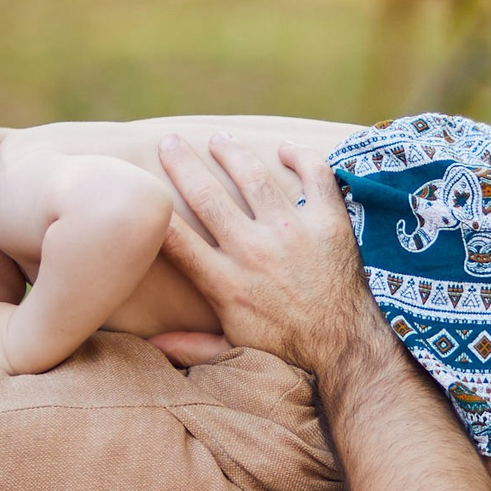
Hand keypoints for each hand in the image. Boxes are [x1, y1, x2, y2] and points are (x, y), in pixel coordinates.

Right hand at [155, 134, 377, 374]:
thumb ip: (190, 345)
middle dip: (182, 164)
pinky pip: (314, 176)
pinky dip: (299, 157)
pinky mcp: (327, 223)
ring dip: (232, 153)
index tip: (144, 192)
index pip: (175, 238)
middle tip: (169, 142)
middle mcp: (253, 250)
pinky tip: (284, 149)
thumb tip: (149, 346)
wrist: (346, 350)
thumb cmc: (288, 351)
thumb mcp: (233, 350)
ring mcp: (291, 232)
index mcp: (225, 282)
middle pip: (206, 195)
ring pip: (253, 176)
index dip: (154, 212)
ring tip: (219, 139)